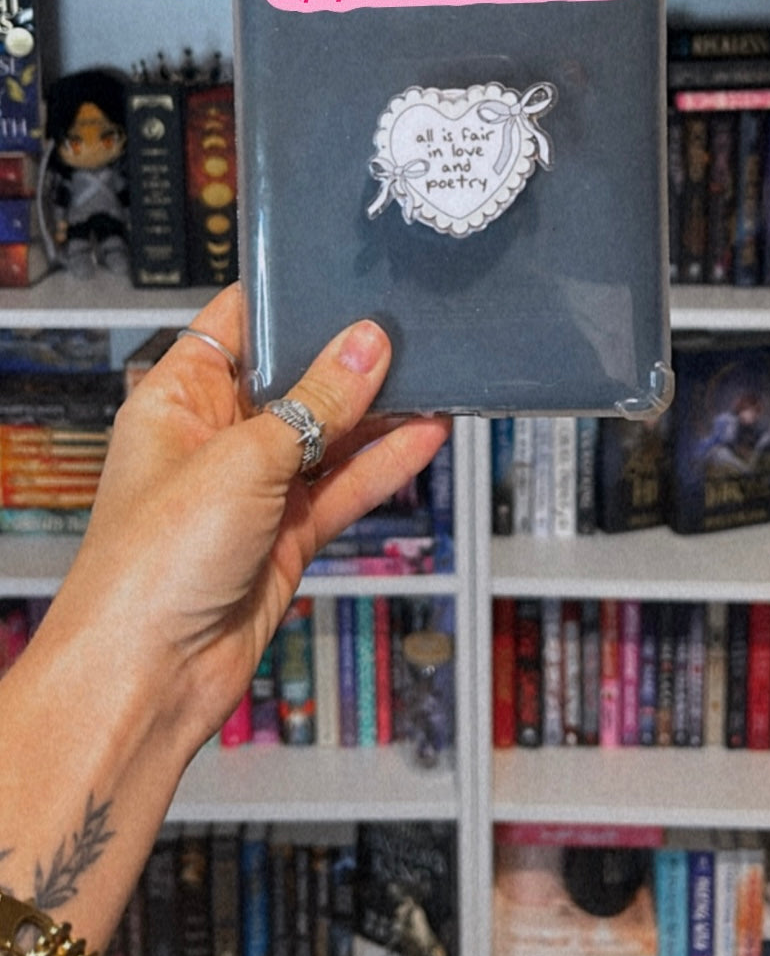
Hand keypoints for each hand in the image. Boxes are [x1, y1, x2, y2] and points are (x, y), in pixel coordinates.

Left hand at [60, 283, 450, 758]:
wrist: (149, 677)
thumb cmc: (150, 565)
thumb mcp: (243, 460)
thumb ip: (315, 402)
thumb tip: (365, 345)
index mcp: (179, 397)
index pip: (239, 323)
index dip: (291, 299)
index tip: (347, 279)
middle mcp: (216, 436)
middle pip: (294, 378)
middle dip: (348, 357)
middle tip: (408, 327)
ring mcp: (255, 487)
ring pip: (329, 433)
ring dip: (379, 411)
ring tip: (435, 375)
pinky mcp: (287, 534)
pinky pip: (345, 485)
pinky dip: (384, 463)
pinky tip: (425, 436)